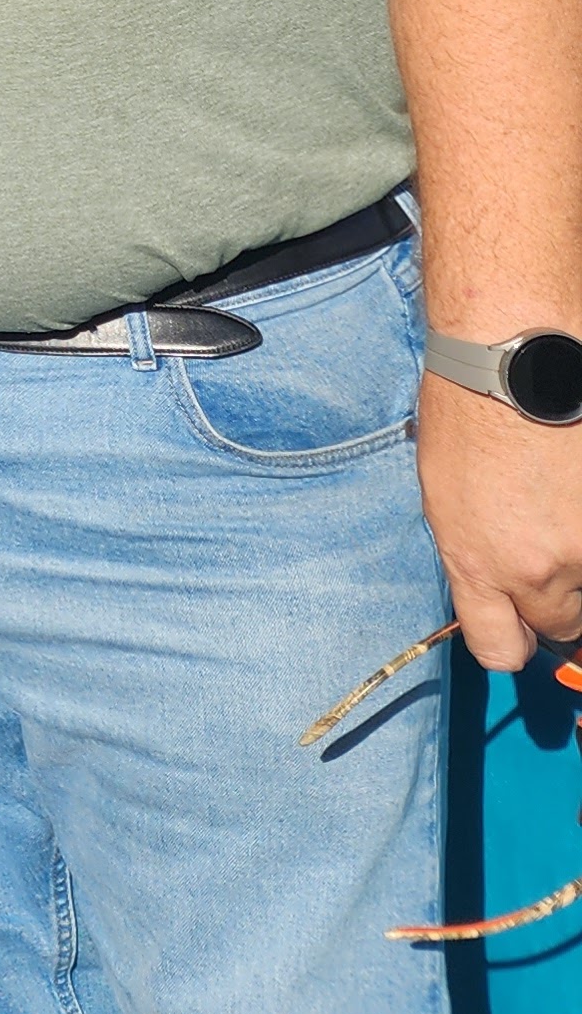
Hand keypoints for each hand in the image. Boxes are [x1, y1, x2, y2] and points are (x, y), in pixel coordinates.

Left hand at [418, 370, 581, 670]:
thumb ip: (476, 560)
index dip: (509, 637)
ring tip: (563, 508)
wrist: (518, 364)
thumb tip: (499, 595)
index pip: (499, 649)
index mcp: (479, 565)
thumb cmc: (468, 415)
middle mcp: (539, 569)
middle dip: (555, 599)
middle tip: (548, 550)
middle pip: (561, 624)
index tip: (516, 623)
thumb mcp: (446, 498)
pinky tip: (576, 491)